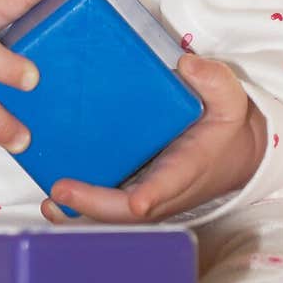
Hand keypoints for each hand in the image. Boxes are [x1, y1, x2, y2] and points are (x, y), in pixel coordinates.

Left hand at [41, 53, 266, 223]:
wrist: (232, 155)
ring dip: (81, 214)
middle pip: (129, 212)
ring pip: (113, 217)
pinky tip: (53, 201)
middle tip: (60, 190)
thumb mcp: (230, 99)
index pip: (169, 186)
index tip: (139, 201)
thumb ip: (215, 80)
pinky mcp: (133, 193)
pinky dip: (80, 209)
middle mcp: (164, 192)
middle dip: (95, 206)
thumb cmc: (223, 127)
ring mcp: (147, 197)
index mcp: (187, 168)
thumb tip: (187, 65)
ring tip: (50, 205)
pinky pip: (106, 208)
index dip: (153, 195)